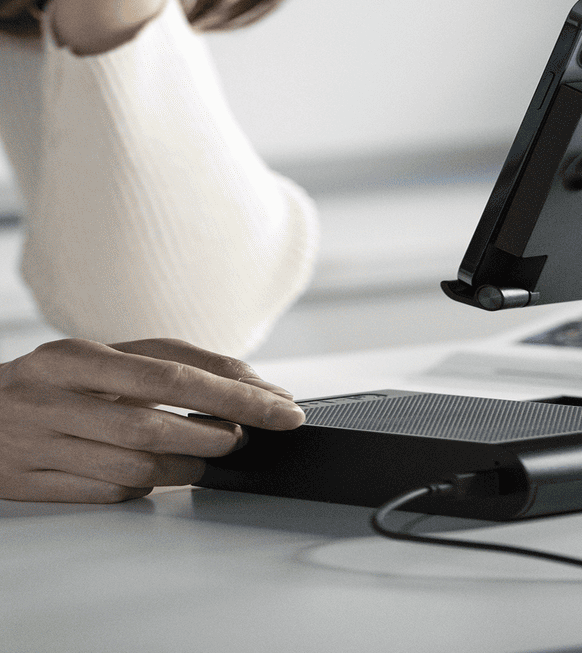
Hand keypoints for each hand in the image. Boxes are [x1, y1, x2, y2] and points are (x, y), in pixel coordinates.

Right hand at [0, 338, 305, 503]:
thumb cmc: (54, 381)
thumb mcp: (106, 355)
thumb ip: (172, 361)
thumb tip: (248, 384)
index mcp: (74, 357)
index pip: (173, 374)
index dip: (236, 394)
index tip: (282, 407)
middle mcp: (53, 400)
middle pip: (154, 425)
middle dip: (213, 434)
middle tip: (243, 435)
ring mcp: (38, 446)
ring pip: (136, 467)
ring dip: (187, 464)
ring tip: (206, 453)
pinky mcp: (31, 486)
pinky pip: (107, 495)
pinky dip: (144, 485)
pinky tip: (154, 471)